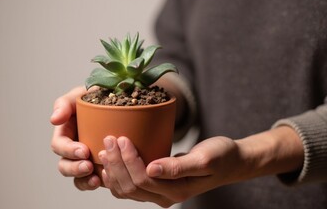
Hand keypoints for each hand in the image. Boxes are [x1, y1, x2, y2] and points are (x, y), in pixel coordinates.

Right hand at [50, 86, 100, 189]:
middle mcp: (73, 149)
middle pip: (65, 165)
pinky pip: (91, 181)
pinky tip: (103, 181)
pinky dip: (94, 183)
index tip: (84, 151)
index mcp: (65, 133)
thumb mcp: (79, 95)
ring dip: (83, 180)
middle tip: (88, 166)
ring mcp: (85, 159)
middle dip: (74, 169)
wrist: (118, 100)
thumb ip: (65, 103)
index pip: (59, 146)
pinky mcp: (99, 166)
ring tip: (96, 179)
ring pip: (77, 177)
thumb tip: (54, 120)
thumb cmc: (95, 96)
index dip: (69, 151)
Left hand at [98, 136, 245, 207]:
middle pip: (130, 186)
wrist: (230, 161)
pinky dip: (118, 175)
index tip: (121, 138)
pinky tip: (111, 163)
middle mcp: (165, 197)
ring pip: (127, 189)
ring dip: (113, 169)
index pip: (142, 180)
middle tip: (109, 138)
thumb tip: (151, 169)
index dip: (128, 161)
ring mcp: (160, 192)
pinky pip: (131, 186)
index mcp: (176, 192)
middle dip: (116, 163)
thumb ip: (177, 167)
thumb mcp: (203, 159)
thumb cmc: (220, 157)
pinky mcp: (158, 184)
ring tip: (105, 148)